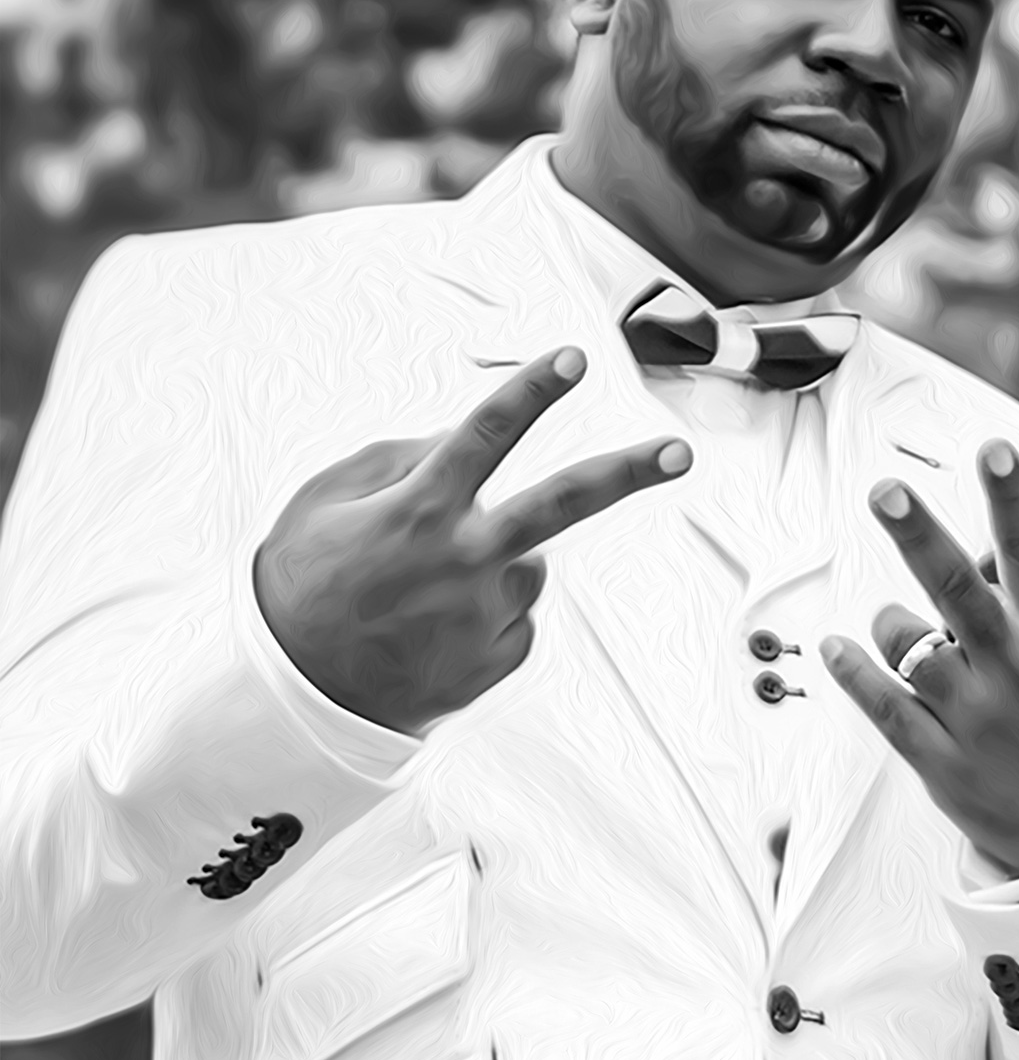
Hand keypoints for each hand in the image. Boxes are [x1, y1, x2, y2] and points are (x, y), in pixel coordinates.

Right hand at [255, 348, 690, 733]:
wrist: (295, 700)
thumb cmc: (302, 587)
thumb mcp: (323, 505)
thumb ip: (395, 461)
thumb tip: (457, 438)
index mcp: (419, 510)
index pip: (484, 436)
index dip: (532, 392)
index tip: (575, 359)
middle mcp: (463, 560)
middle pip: (563, 504)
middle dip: (628, 473)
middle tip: (682, 452)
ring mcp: (486, 613)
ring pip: (522, 564)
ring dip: (489, 566)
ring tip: (419, 597)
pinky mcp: (498, 659)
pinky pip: (512, 615)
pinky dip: (484, 614)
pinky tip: (431, 632)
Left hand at [822, 441, 1018, 877]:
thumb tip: (977, 550)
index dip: (1013, 499)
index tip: (994, 451)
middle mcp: (1017, 671)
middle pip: (958, 590)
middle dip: (919, 537)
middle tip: (884, 491)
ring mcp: (977, 718)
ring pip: (907, 644)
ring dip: (891, 624)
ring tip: (906, 633)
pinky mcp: (941, 762)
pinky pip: (883, 706)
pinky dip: (855, 672)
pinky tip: (839, 647)